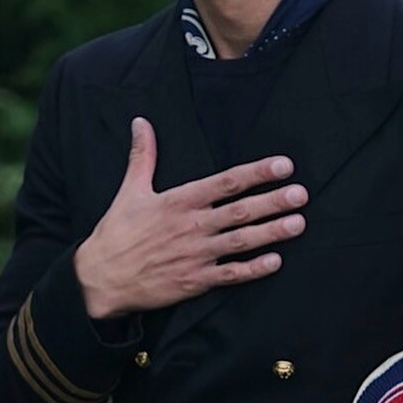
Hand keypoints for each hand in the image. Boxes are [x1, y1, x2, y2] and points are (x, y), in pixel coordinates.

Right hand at [73, 117, 307, 318]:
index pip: (225, 182)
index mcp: (179, 201)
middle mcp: (192, 226)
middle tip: (301, 193)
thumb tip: (141, 122)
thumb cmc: (118, 232)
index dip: (256, 173)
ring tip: (299, 223)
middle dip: (273, 201)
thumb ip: (143, 156)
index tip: (283, 165)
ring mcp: (196, 255)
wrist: (102, 278)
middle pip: (241, 211)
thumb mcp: (130, 190)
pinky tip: (276, 262)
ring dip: (272, 233)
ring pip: (242, 241)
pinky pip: (231, 274)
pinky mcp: (196, 281)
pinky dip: (254, 269)